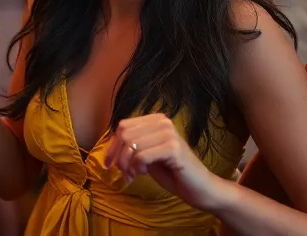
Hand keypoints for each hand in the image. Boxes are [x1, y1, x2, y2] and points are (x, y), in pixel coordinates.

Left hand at [105, 114, 227, 210]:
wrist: (199, 188)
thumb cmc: (173, 172)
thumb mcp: (148, 155)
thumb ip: (133, 146)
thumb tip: (110, 147)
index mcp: (157, 120)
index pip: (123, 125)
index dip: (112, 145)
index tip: (107, 163)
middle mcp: (163, 122)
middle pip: (125, 133)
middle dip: (118, 156)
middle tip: (123, 173)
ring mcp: (169, 133)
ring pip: (132, 145)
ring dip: (127, 165)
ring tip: (133, 176)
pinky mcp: (173, 148)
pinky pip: (142, 156)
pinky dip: (136, 168)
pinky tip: (142, 174)